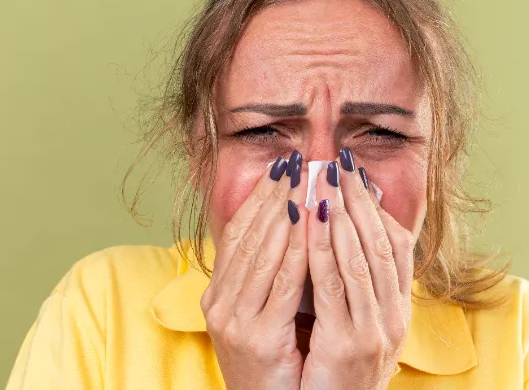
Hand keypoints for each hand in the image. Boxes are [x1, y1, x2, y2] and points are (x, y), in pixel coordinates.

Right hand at [200, 152, 308, 389]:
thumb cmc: (272, 365)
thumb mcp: (261, 316)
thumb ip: (269, 277)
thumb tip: (289, 229)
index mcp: (218, 296)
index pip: (237, 234)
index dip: (257, 198)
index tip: (279, 168)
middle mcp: (220, 304)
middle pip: (248, 236)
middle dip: (273, 195)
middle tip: (294, 162)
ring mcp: (235, 321)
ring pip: (263, 252)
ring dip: (285, 211)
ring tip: (304, 180)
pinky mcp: (258, 337)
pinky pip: (281, 283)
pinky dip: (296, 249)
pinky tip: (310, 223)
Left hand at [301, 149, 414, 389]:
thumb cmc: (338, 375)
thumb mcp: (355, 327)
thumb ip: (353, 287)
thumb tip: (341, 238)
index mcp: (397, 311)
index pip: (398, 246)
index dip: (377, 208)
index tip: (357, 175)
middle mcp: (393, 317)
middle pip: (381, 243)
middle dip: (359, 200)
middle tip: (341, 163)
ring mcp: (374, 330)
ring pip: (361, 258)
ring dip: (342, 214)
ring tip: (327, 179)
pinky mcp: (349, 343)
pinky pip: (335, 285)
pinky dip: (323, 247)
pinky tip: (310, 220)